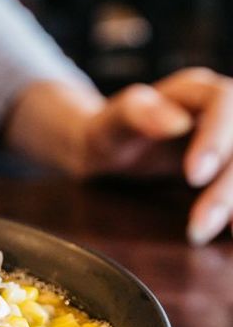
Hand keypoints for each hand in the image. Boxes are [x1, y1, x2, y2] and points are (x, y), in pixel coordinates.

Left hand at [81, 68, 232, 244]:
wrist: (110, 154)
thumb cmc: (107, 136)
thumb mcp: (108, 127)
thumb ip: (133, 116)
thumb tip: (176, 123)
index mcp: (195, 91)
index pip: (223, 101)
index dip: (216, 138)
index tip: (193, 177)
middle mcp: (224, 111)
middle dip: (227, 188)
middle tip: (198, 228)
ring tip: (217, 235)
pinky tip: (232, 234)